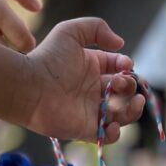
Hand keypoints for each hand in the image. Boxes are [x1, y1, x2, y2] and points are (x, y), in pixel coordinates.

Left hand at [24, 18, 144, 142]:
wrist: (30, 86)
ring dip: (134, 110)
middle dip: (130, 86)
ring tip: (136, 102)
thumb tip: (120, 44)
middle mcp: (94, 90)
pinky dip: (115, 133)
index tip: (125, 65)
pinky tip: (113, 123)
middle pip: (124, 92)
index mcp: (92, 67)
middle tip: (120, 82)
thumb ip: (97, 29)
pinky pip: (107, 137)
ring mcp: (91, 111)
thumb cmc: (48, 58)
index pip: (119, 68)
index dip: (126, 67)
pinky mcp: (86, 130)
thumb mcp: (71, 32)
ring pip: (122, 115)